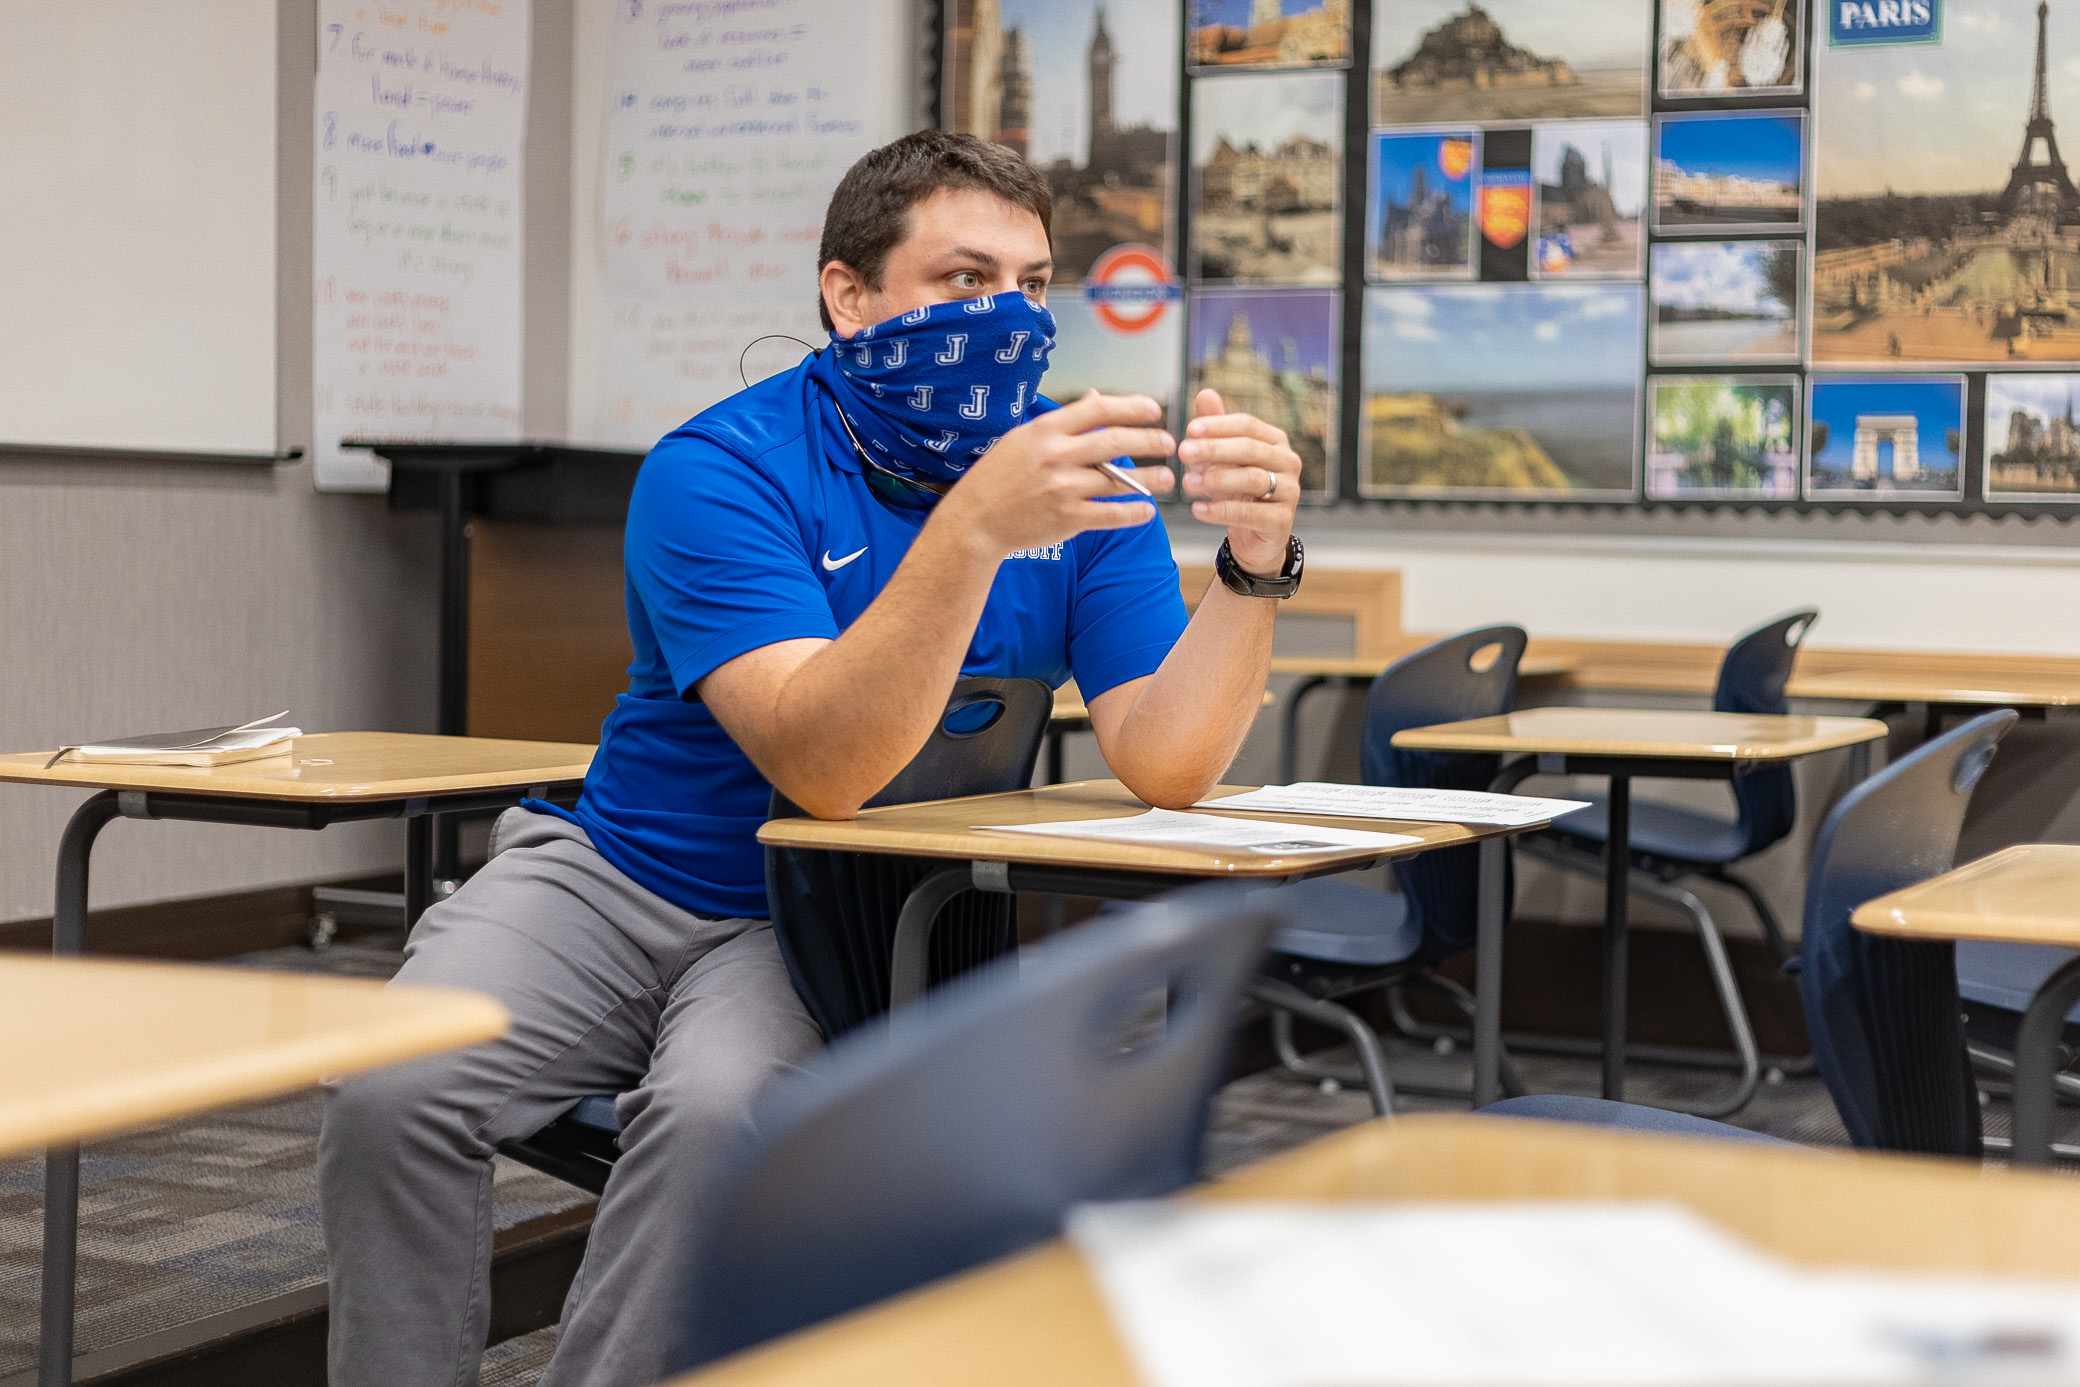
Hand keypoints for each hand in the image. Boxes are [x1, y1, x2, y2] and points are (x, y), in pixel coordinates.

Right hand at [934, 391, 1175, 558]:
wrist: (975, 521)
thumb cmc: (998, 476)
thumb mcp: (1023, 438)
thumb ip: (1063, 421)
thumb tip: (1096, 399)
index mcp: (1045, 430)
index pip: (1100, 409)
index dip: (1133, 407)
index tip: (1155, 410)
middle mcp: (1056, 457)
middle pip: (1116, 441)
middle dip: (1150, 440)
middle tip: (1169, 444)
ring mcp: (1062, 489)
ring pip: (1119, 480)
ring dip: (1150, 479)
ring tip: (1166, 479)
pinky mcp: (1067, 519)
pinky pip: (1111, 514)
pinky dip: (1134, 512)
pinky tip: (1146, 511)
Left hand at [1177, 388, 1300, 575]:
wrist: (1255, 539)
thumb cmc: (1239, 494)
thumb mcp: (1223, 460)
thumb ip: (1216, 430)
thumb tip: (1205, 394)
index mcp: (1274, 442)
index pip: (1247, 425)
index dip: (1218, 426)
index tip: (1189, 430)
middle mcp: (1287, 462)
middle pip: (1250, 449)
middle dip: (1214, 449)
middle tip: (1183, 452)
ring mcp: (1289, 491)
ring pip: (1252, 479)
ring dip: (1216, 479)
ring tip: (1187, 483)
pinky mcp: (1282, 520)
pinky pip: (1249, 513)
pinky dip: (1220, 511)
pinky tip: (1197, 509)